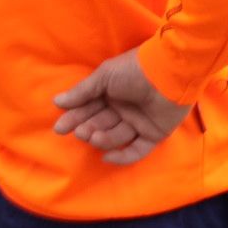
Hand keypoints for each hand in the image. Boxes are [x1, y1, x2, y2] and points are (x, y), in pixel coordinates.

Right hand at [51, 48, 190, 164]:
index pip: (90, 108)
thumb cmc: (135, 70)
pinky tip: (107, 157)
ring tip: (92, 135)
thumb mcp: (104, 76)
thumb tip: (57, 102)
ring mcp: (140, 122)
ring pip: (116, 137)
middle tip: (79, 131)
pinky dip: (123, 157)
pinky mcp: (155, 133)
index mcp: (113, 92)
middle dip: (87, 129)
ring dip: (101, 139)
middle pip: (101, 124)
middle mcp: (126, 108)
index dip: (75, 118)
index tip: (60, 127)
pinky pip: (137, 150)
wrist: (169, 73)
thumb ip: (82, 91)